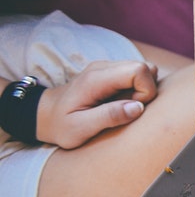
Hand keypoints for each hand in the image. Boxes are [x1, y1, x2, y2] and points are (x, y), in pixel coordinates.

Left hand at [35, 60, 159, 148]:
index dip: (145, 91)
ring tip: (123, 106)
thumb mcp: (80, 128)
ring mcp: (107, 67)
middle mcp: (104, 67)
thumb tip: (138, 107)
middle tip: (127, 108)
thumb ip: (109, 117)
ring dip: (143, 90)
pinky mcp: (111, 72)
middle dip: (147, 91)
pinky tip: (121, 102)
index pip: (139, 70)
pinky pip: (137, 75)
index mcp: (97, 79)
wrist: (44, 114)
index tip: (132, 109)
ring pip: (145, 70)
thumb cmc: (61, 125)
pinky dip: (137, 89)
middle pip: (146, 67)